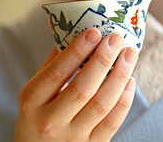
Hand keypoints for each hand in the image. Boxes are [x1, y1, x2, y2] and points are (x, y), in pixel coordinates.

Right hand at [14, 28, 137, 141]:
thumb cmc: (37, 116)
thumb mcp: (35, 90)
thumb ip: (53, 64)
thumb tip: (75, 32)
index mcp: (32, 101)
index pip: (57, 72)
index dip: (77, 50)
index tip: (94, 31)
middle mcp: (50, 122)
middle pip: (82, 88)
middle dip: (103, 60)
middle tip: (116, 38)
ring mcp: (72, 138)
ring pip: (102, 104)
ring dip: (119, 76)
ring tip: (129, 54)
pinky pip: (112, 123)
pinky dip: (124, 100)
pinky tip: (130, 80)